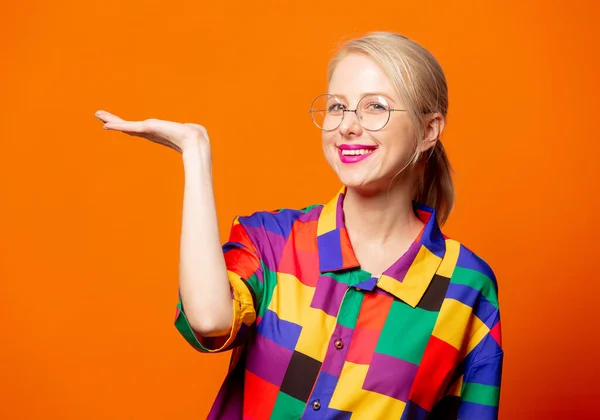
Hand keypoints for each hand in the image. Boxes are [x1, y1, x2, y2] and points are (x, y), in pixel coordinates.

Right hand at [95, 110, 209, 153]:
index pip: (137, 128)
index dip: (126, 125)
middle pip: (127, 126)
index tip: (116, 123)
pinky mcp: (147, 129)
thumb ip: (188, 129)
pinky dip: (117, 125)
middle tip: (98, 115)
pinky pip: (128, 126)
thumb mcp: (188, 130)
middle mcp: (149, 133)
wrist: (194, 141)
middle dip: (113, 121)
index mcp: (156, 132)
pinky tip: (107, 124)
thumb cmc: (193, 136)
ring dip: (111, 120)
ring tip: (98, 115)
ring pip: (125, 126)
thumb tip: (196, 130)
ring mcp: (147, 132)